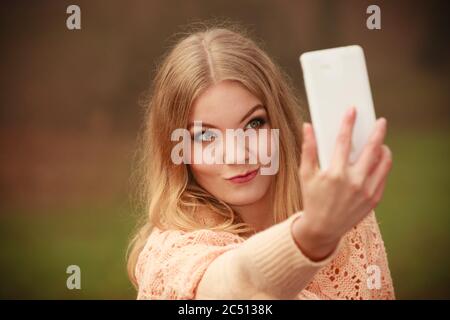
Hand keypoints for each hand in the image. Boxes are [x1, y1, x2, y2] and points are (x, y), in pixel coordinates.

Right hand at [292, 106, 392, 260]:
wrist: (323, 228)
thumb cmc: (312, 198)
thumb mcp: (305, 174)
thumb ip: (308, 149)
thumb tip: (307, 126)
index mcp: (335, 174)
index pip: (343, 141)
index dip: (348, 123)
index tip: (352, 111)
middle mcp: (353, 181)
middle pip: (371, 149)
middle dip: (378, 131)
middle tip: (381, 122)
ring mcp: (366, 190)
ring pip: (383, 162)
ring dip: (384, 148)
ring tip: (381, 143)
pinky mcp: (374, 198)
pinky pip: (383, 176)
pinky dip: (382, 165)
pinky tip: (378, 160)